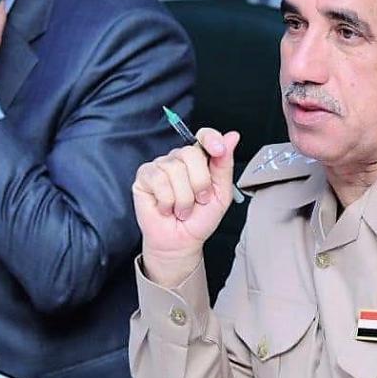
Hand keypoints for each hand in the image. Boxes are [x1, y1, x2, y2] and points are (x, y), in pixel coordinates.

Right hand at [132, 128, 240, 286]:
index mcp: (199, 160)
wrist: (181, 241)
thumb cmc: (200, 219)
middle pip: (190, 153)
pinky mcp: (144, 177)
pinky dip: (167, 201)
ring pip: (175, 170)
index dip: (211, 139)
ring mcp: (160, 166)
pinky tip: (167, 208)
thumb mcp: (222, 193)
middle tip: (199, 199)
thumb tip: (232, 137)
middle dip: (200, 183)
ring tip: (182, 208)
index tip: (219, 150)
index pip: (204, 136)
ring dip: (183, 198)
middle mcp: (178, 159)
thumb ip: (225, 165)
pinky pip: (159, 181)